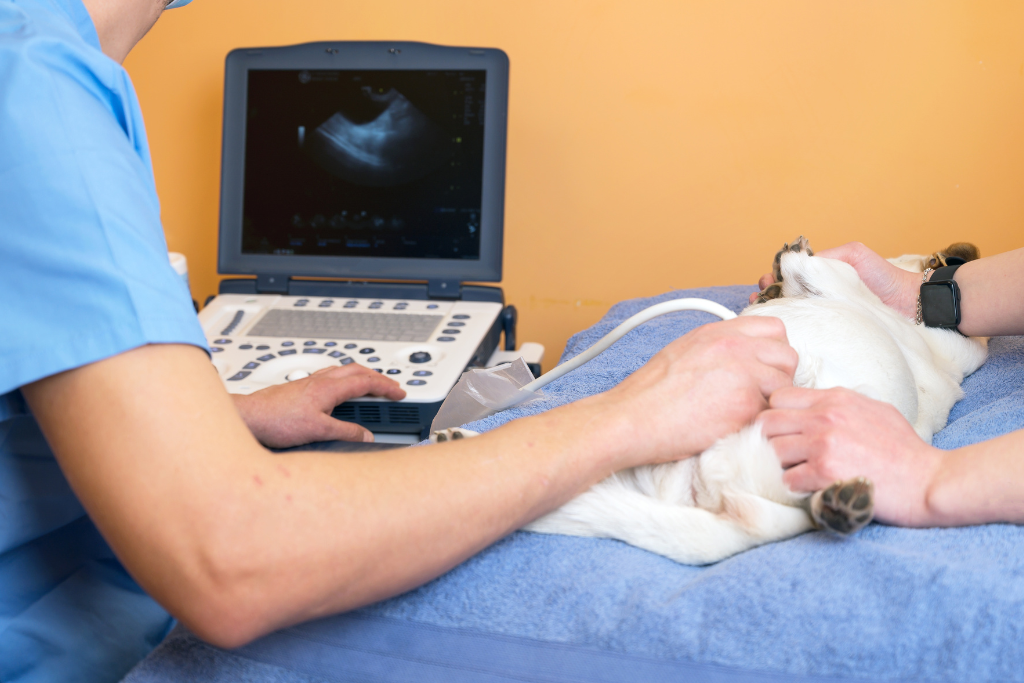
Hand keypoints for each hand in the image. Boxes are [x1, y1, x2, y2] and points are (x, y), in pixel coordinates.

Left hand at [232, 365, 405, 447]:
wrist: (250, 417)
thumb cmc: (276, 420)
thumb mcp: (318, 431)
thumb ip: (346, 432)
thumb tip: (366, 435)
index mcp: (329, 387)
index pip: (366, 381)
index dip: (386, 387)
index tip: (399, 393)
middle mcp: (320, 380)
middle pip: (357, 370)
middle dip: (378, 376)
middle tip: (391, 387)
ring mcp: (309, 382)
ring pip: (342, 371)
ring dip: (361, 375)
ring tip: (370, 386)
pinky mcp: (301, 388)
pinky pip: (330, 376)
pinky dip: (344, 380)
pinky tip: (339, 391)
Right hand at [597, 316, 797, 466]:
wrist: (633, 418)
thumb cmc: (649, 394)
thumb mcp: (683, 352)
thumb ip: (716, 349)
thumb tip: (740, 359)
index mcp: (718, 332)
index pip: (773, 329)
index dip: (773, 352)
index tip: (763, 369)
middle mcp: (733, 346)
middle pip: (787, 355)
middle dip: (779, 377)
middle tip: (758, 396)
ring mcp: (742, 373)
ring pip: (785, 386)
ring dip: (771, 402)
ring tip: (744, 414)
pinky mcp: (745, 404)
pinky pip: (770, 413)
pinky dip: (758, 422)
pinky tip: (734, 427)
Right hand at [748, 242, 920, 317]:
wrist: (912, 305)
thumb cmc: (885, 277)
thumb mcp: (854, 255)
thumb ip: (827, 256)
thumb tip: (796, 264)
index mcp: (820, 277)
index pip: (788, 277)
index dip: (773, 279)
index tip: (766, 282)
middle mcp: (818, 297)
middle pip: (784, 297)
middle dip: (766, 296)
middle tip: (758, 298)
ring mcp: (824, 316)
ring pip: (792, 314)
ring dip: (774, 312)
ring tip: (762, 312)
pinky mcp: (832, 333)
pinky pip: (808, 330)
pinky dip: (792, 329)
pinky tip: (780, 330)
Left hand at [759, 386, 943, 525]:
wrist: (929, 481)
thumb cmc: (904, 450)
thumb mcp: (875, 410)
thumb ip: (840, 405)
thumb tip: (814, 405)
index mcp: (836, 398)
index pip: (779, 397)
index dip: (777, 416)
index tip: (786, 432)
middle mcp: (825, 417)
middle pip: (766, 423)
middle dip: (770, 441)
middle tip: (785, 456)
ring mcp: (824, 444)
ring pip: (772, 451)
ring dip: (781, 466)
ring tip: (800, 474)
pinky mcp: (825, 473)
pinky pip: (787, 479)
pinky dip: (795, 488)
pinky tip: (812, 489)